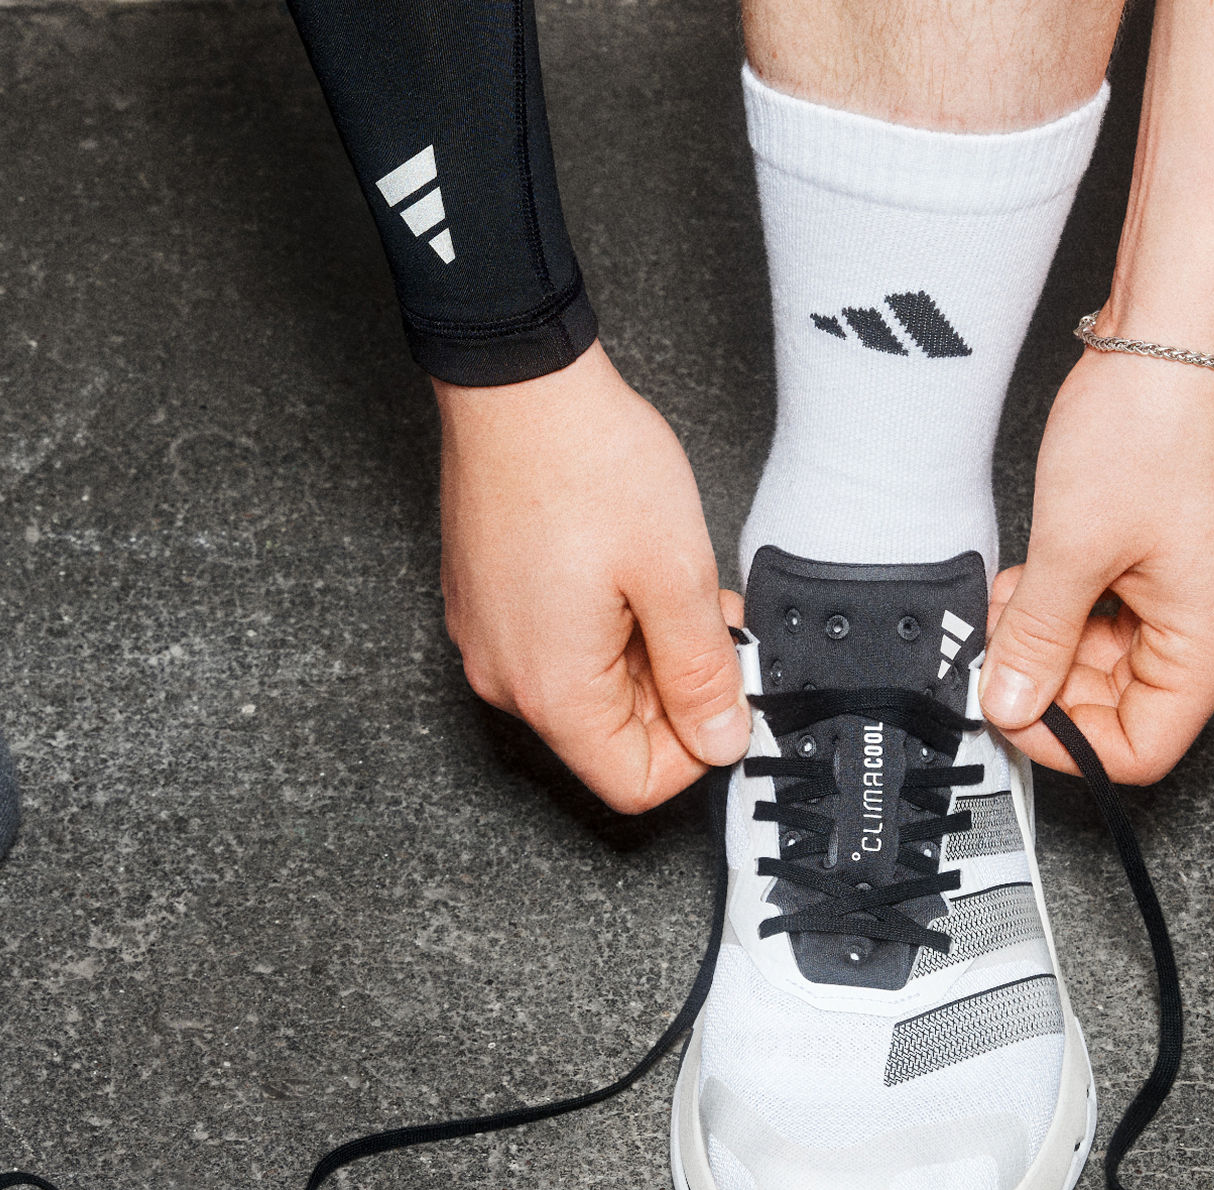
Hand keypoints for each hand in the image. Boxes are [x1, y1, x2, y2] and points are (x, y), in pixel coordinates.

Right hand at [436, 342, 748, 812]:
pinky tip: (630, 569)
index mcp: (553, 690)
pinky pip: (562, 647)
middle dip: (675, 691)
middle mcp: (507, 678)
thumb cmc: (586, 461)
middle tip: (710, 621)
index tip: (726, 694)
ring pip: (592, 689)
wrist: (515, 381)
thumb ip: (703, 673)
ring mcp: (490, 640)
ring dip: (647, 652)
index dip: (694, 752)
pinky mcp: (488, 603)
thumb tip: (721, 740)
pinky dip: (610, 625)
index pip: (633, 784)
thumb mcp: (677, 577)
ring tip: (671, 582)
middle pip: (611, 737)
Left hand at [979, 347, 1213, 783]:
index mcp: (1212, 643)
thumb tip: (1011, 700)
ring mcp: (1198, 591)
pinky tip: (1039, 573)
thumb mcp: (1071, 550)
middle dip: (1050, 679)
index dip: (1065, 742)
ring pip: (1110, 658)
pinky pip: (1115, 612)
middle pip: (1123, 705)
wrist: (1184, 329)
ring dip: (1052, 638)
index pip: (1140, 748)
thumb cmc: (1157, 421)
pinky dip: (1069, 603)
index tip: (1010, 709)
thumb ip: (1037, 640)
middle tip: (1000, 642)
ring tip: (1017, 593)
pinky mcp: (1175, 559)